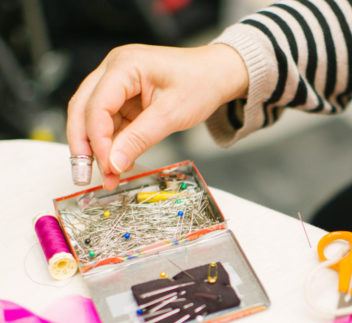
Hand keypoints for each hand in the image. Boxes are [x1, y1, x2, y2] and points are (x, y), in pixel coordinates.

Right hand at [67, 43, 248, 189]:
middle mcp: (113, 70)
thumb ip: (140, 139)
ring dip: (97, 149)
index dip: (98, 139)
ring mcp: (117, 84)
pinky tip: (115, 165)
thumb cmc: (200, 83)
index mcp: (124, 65)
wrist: (217, 75)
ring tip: (106, 177)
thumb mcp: (171, 114)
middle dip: (83, 145)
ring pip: (93, 119)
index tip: (107, 166)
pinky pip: (110, 123)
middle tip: (83, 176)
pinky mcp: (124, 99)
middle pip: (83, 109)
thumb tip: (114, 163)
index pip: (97, 106)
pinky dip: (111, 145)